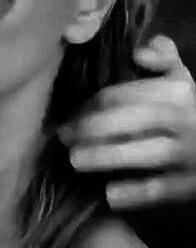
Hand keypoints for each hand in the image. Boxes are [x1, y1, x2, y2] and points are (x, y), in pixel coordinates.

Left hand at [59, 35, 195, 208]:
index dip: (92, 105)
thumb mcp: (182, 81)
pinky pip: (160, 189)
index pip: (127, 94)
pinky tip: (110, 195)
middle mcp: (185, 119)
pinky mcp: (190, 185)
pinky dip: (134, 193)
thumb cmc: (192, 112)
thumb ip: (164, 58)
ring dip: (108, 156)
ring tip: (76, 161)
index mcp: (177, 91)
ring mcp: (189, 153)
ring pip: (146, 153)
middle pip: (134, 120)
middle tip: (65, 138)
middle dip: (94, 128)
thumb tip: (139, 53)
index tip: (70, 117)